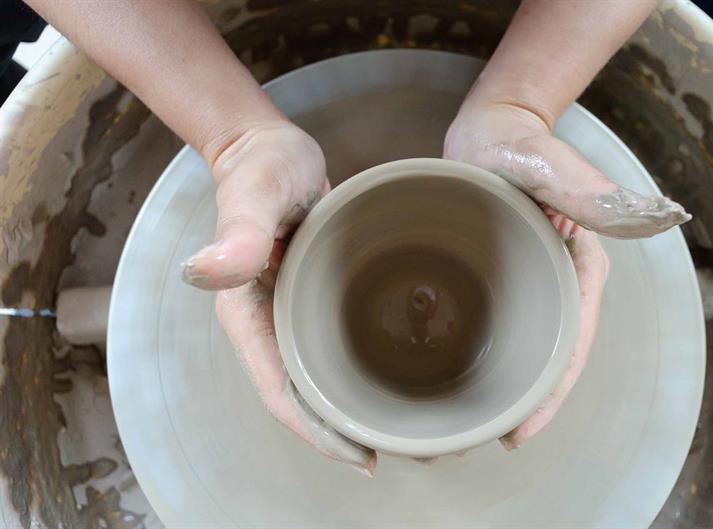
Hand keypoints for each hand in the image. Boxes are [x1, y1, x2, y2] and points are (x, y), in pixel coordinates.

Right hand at [182, 120, 376, 474]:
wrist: (269, 149)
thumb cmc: (260, 169)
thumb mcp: (254, 195)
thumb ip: (238, 232)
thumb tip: (205, 272)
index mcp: (248, 316)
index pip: (282, 391)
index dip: (320, 431)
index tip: (364, 455)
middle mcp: (268, 326)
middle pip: (306, 399)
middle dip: (349, 433)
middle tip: (408, 447)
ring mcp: (291, 317)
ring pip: (324, 380)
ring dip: (360, 408)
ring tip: (410, 426)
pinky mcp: (313, 301)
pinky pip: (336, 349)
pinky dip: (364, 371)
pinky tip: (398, 376)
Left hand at [445, 102, 684, 448]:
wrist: (492, 130)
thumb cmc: (522, 144)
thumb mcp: (552, 166)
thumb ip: (589, 193)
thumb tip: (651, 216)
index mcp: (580, 269)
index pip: (571, 345)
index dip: (549, 394)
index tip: (518, 431)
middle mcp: (560, 283)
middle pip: (548, 358)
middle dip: (524, 404)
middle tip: (483, 437)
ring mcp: (532, 281)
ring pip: (524, 346)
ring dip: (503, 385)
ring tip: (466, 420)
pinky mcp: (506, 276)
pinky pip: (500, 323)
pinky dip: (485, 351)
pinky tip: (458, 370)